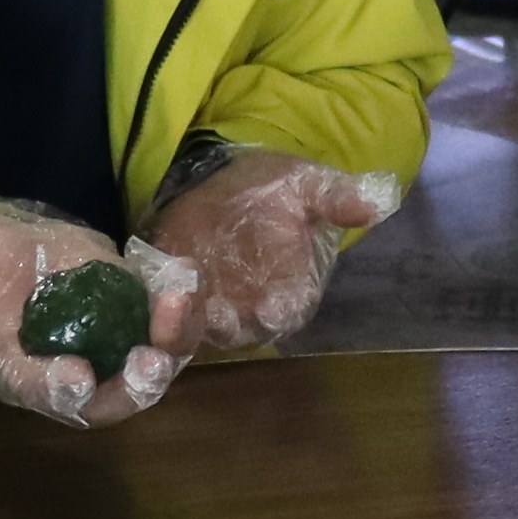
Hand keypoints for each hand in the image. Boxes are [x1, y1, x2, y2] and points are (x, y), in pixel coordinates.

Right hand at [0, 206, 199, 427]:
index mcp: (25, 376)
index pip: (44, 393)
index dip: (58, 389)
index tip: (75, 379)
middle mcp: (76, 370)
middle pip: (116, 392)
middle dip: (139, 380)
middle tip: (153, 359)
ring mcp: (111, 341)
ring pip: (155, 357)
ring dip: (176, 336)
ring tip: (181, 300)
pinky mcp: (132, 306)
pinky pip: (167, 316)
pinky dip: (184, 300)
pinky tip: (187, 273)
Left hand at [144, 147, 400, 357]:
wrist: (223, 185)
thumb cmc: (271, 191)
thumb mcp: (304, 185)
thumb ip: (336, 197)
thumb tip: (379, 199)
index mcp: (290, 294)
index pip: (289, 312)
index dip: (281, 309)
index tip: (272, 302)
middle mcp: (248, 314)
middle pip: (235, 331)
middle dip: (218, 321)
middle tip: (201, 302)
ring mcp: (204, 312)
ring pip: (191, 334)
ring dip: (176, 323)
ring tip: (168, 297)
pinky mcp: (165, 302)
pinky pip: (154, 319)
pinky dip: (146, 312)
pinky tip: (138, 291)